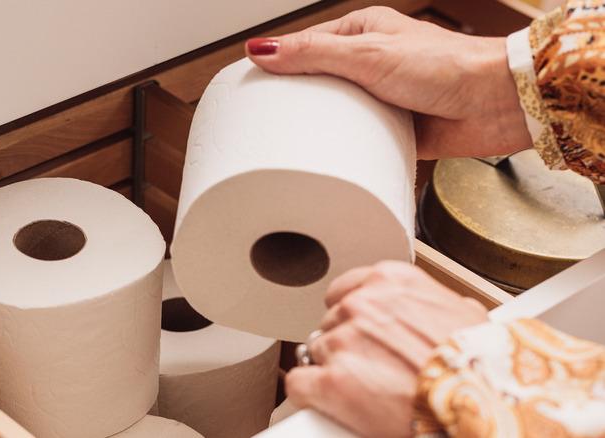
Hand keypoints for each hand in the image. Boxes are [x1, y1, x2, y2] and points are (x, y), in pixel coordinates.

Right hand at [244, 6, 531, 159]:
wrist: (495, 105)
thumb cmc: (447, 66)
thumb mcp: (368, 54)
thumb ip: (313, 54)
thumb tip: (263, 48)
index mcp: (362, 34)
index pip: (305, 47)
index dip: (277, 64)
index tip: (249, 84)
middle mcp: (370, 65)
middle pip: (318, 83)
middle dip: (296, 101)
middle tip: (265, 119)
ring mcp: (381, 98)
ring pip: (337, 114)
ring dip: (322, 128)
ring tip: (291, 143)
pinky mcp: (394, 130)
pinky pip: (360, 141)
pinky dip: (347, 149)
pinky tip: (330, 157)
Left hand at [285, 261, 487, 436]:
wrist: (484, 402)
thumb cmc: (480, 365)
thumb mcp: (466, 316)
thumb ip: (435, 305)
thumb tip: (442, 311)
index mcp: (390, 282)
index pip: (344, 290)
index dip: (350, 316)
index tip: (357, 331)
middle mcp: (361, 306)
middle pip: (331, 324)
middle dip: (346, 345)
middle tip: (371, 367)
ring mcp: (344, 342)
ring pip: (315, 352)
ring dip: (333, 370)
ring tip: (365, 388)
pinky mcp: (332, 381)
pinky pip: (299, 384)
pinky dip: (310, 395)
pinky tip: (328, 402)